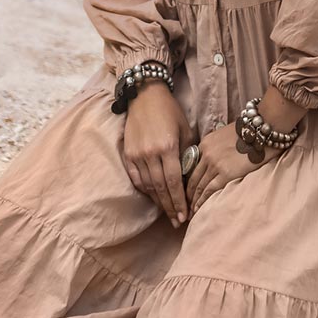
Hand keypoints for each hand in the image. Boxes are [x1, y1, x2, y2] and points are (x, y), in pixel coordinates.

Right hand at [121, 82, 192, 227]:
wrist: (145, 95)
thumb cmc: (170, 111)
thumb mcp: (185, 130)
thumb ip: (187, 153)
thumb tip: (190, 176)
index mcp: (168, 147)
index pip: (174, 182)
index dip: (179, 201)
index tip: (185, 216)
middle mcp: (151, 153)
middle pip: (160, 188)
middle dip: (170, 207)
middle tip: (178, 221)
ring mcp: (137, 154)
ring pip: (147, 185)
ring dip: (158, 201)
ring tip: (167, 212)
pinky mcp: (127, 153)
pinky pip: (135, 178)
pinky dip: (144, 189)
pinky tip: (152, 197)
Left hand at [184, 120, 286, 214]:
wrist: (261, 130)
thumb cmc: (248, 133)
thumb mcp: (224, 136)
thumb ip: (215, 148)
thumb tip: (214, 160)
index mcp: (204, 144)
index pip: (191, 166)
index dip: (186, 180)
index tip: (185, 190)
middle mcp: (206, 154)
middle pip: (192, 178)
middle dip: (186, 193)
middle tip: (183, 205)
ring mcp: (214, 164)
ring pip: (199, 186)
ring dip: (193, 200)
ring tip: (189, 211)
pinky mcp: (225, 173)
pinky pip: (209, 190)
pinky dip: (201, 201)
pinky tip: (198, 209)